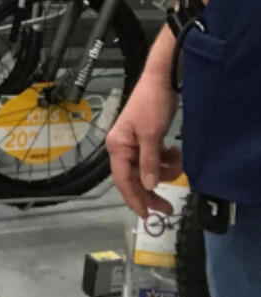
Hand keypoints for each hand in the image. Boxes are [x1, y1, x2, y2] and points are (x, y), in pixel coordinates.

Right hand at [106, 68, 181, 217]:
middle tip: (168, 207)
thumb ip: (149, 163)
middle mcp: (122, 147)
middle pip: (134, 179)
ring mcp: (134, 144)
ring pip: (148, 170)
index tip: (145, 216)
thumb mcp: (152, 135)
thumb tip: (148, 186)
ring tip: (178, 160)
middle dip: (152, 192)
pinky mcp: (145, 140)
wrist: (161, 80)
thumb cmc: (152, 104)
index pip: (122, 180)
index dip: (134, 199)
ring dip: (165, 171)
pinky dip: (166, 160)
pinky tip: (174, 152)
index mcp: (118, 146)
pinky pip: (154, 160)